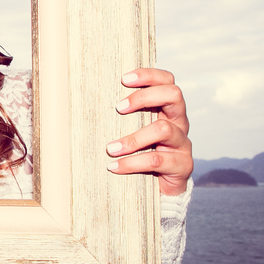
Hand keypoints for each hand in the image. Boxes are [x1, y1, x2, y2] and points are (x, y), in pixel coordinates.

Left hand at [108, 68, 192, 195]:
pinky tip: (115, 166)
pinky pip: (158, 159)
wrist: (157, 188)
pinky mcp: (182, 165)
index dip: (149, 75)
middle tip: (118, 108)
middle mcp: (179, 122)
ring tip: (110, 148)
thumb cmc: (136, 153)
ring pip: (164, 129)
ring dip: (133, 138)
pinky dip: (133, 162)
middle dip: (144, 97)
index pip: (167, 81)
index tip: (123, 79)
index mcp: (166, 108)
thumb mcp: (129, 130)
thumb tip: (80, 100)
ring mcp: (183, 143)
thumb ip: (120, 116)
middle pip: (174, 95)